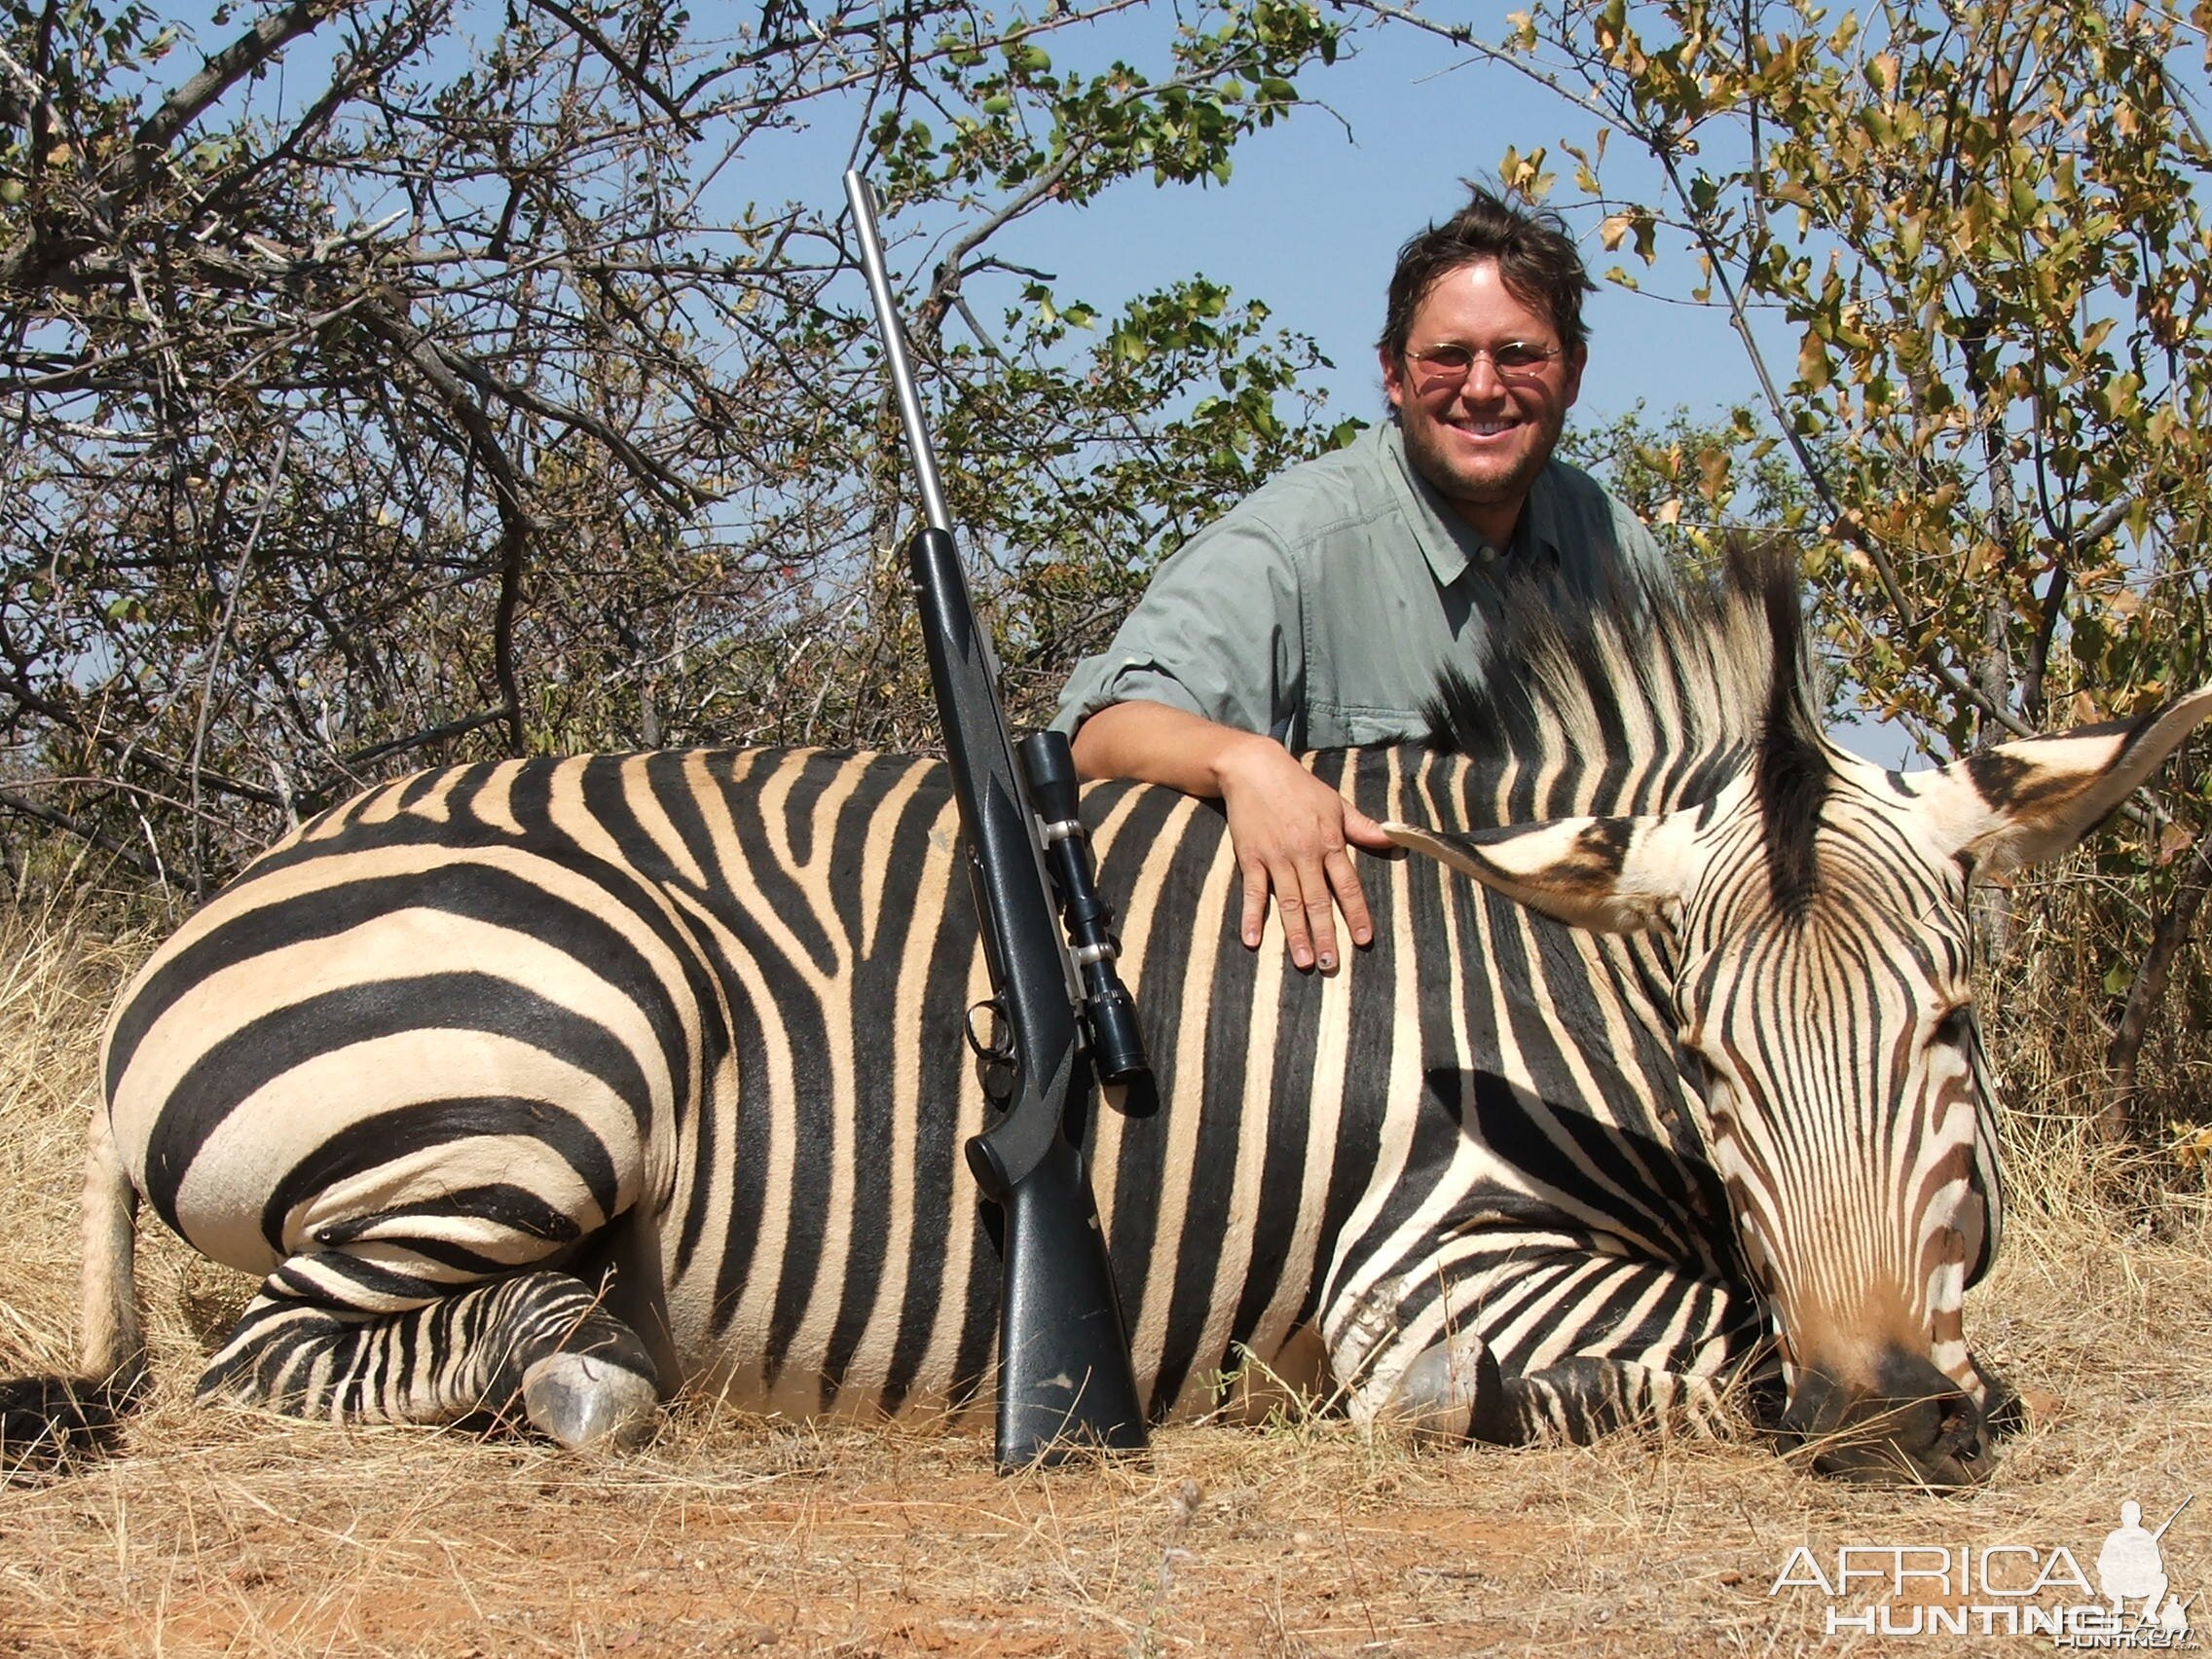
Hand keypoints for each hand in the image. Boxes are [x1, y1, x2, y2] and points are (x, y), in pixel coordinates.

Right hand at [1214, 735, 1393, 971]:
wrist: (1255, 769)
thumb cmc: (1300, 787)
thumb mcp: (1336, 803)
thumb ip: (1363, 827)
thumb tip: (1393, 839)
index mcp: (1330, 841)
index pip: (1347, 885)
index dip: (1356, 913)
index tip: (1363, 939)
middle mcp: (1305, 853)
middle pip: (1318, 901)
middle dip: (1326, 934)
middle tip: (1332, 964)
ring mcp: (1276, 857)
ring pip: (1289, 902)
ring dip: (1296, 934)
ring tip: (1304, 961)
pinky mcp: (1251, 858)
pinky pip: (1253, 892)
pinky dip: (1252, 917)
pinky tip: (1253, 940)